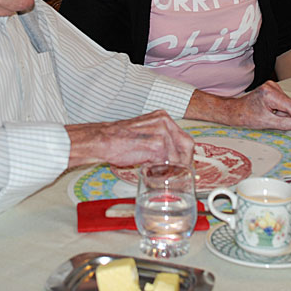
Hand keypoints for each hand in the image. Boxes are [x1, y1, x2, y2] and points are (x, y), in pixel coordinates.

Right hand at [65, 110, 194, 168]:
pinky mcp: (156, 144)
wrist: (104, 140)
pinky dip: (162, 170)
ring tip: (160, 173)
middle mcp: (165, 122)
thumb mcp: (146, 133)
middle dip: (184, 162)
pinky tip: (153, 172)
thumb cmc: (121, 139)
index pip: (184, 138)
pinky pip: (167, 162)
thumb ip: (162, 141)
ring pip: (177, 156)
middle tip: (178, 172)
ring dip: (171, 168)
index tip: (184, 165)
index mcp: (163, 117)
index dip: (186, 154)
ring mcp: (161, 132)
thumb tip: (176, 158)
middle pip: (187, 145)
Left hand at [185, 81, 290, 137]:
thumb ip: (285, 124)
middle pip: (289, 105)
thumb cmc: (246, 116)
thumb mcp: (267, 122)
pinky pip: (282, 103)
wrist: (234, 111)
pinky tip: (275, 117)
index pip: (290, 106)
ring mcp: (272, 87)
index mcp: (269, 93)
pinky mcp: (271, 90)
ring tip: (278, 124)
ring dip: (287, 116)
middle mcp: (272, 86)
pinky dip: (282, 112)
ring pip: (286, 105)